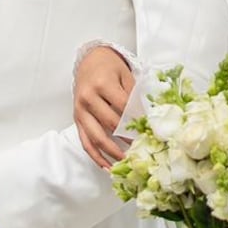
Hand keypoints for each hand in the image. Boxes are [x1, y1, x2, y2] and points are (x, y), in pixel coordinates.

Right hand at [75, 46, 134, 169]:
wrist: (89, 61)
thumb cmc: (110, 68)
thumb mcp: (126, 75)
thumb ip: (134, 96)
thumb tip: (146, 119)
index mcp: (103, 84)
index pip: (123, 107)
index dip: (137, 120)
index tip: (149, 131)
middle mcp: (88, 98)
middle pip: (110, 123)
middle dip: (127, 138)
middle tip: (142, 150)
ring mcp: (80, 111)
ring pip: (96, 137)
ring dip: (111, 152)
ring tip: (125, 162)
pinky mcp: (77, 120)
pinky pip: (85, 141)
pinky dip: (95, 156)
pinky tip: (106, 166)